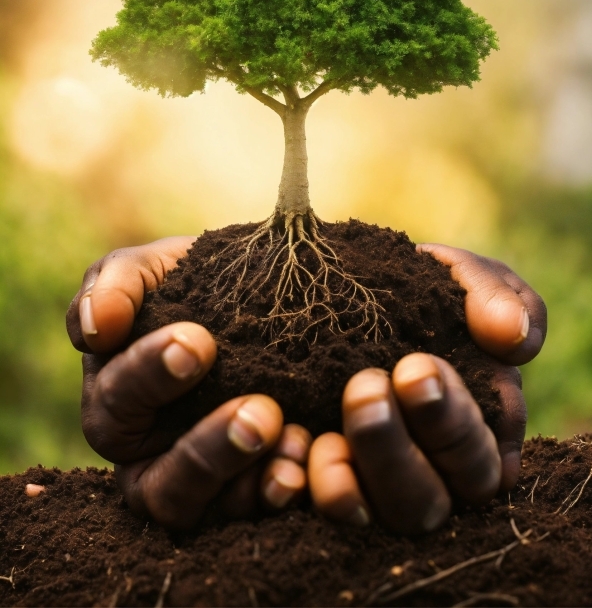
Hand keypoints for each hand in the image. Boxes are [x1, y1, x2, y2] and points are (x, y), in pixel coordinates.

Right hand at [66, 238, 310, 528]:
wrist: (264, 291)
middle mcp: (148, 458)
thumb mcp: (156, 268)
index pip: (117, 403)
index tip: (199, 341)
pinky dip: (278, 492)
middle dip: (206, 449)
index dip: (149, 376)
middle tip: (260, 412)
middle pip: (155, 482)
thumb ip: (116, 283)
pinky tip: (306, 462)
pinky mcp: (247, 493)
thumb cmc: (195, 282)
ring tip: (290, 435)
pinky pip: (254, 513)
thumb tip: (95, 328)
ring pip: (202, 510)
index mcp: (116, 401)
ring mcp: (200, 485)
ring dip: (243, 479)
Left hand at [308, 244, 546, 533]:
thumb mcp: (462, 277)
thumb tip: (512, 338)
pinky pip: (314, 510)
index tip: (415, 369)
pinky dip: (304, 488)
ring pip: (370, 517)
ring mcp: (372, 486)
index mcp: (476, 435)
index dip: (452, 424)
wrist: (341, 284)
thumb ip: (498, 297)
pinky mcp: (321, 482)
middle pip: (425, 503)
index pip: (478, 463)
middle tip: (364, 387)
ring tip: (324, 431)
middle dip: (395, 451)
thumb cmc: (419, 287)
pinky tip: (292, 450)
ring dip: (350, 481)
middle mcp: (428, 475)